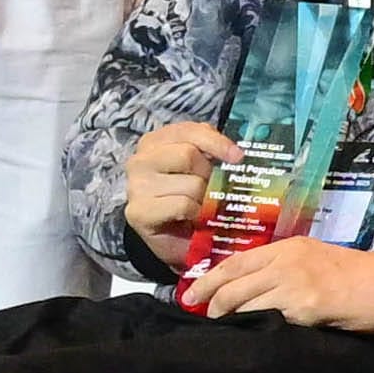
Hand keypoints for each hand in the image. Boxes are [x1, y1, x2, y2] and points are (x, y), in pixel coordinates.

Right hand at [117, 118, 231, 247]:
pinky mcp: (139, 212)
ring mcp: (136, 186)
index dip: (216, 141)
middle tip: (213, 189)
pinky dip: (196, 213)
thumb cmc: (189, 201)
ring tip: (203, 206)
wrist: (176, 242)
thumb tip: (233, 151)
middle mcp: (140, 160)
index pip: (188, 130)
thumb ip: (209, 151)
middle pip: (189, 154)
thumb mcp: (199, 168)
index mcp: (154, 143)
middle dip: (209, 174)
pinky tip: (193, 218)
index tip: (237, 156)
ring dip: (205, 198)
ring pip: (190, 183)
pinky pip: (183, 205)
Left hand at [195, 238, 373, 332]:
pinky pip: (268, 319)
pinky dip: (254, 329)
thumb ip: (284, 269)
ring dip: (230, 319)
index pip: (236, 262)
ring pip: (245, 302)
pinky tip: (248, 338)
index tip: (191, 295)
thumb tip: (251, 289)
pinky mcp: (305, 307)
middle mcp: (286, 261)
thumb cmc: (355, 275)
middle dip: (212, 303)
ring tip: (222, 331)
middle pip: (234, 283)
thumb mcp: (314, 259)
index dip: (209, 279)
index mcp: (287, 248)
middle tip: (200, 318)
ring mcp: (294, 284)